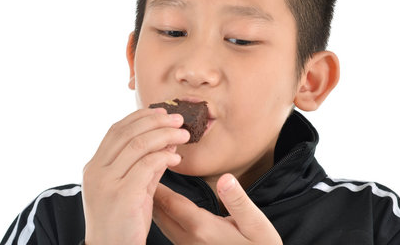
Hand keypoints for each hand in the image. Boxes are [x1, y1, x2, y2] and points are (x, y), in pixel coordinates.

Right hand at [82, 108, 189, 244]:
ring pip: (137, 145)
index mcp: (94, 167)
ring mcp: (106, 182)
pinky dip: (164, 156)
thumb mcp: (133, 190)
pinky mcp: (122, 195)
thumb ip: (147, 166)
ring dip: (164, 135)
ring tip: (183, 134)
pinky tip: (176, 158)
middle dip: (155, 121)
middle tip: (177, 119)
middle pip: (126, 132)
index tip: (160, 112)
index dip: (139, 117)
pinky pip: (146, 165)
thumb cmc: (124, 224)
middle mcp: (96, 171)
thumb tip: (167, 142)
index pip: (116, 130)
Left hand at [152, 173, 281, 243]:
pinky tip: (165, 203)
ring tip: (150, 179)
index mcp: (202, 228)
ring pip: (161, 221)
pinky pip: (168, 228)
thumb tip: (225, 179)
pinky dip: (162, 212)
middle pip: (158, 212)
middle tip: (143, 166)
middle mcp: (188, 239)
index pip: (169, 202)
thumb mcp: (256, 225)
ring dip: (154, 201)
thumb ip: (238, 202)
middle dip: (149, 189)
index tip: (148, 161)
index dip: (157, 181)